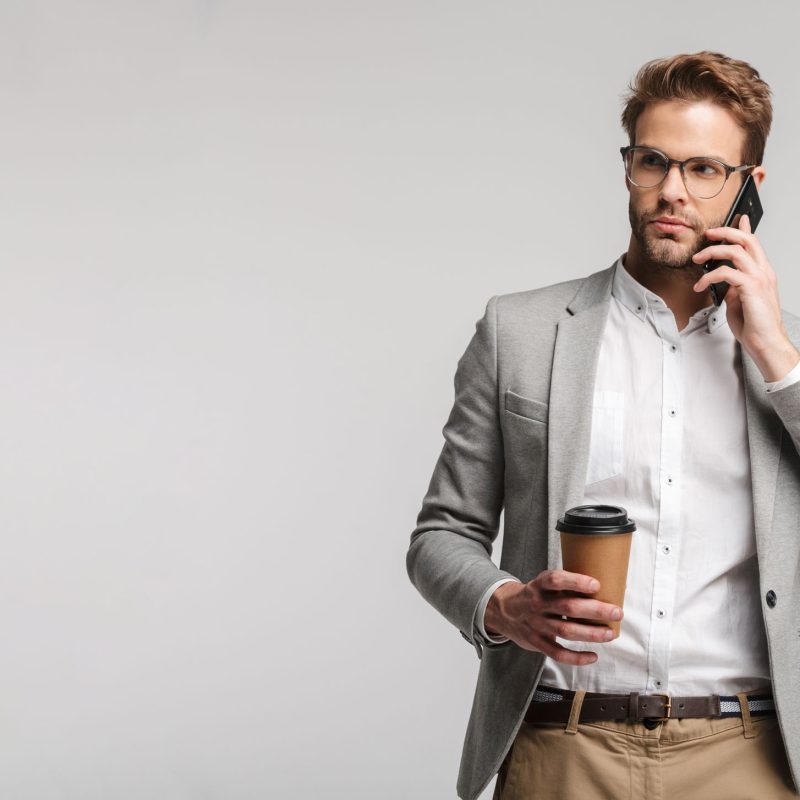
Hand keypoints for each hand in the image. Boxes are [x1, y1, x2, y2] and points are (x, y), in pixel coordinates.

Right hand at [484, 570, 622, 665]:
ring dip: (591, 633)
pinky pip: (557, 653)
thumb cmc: (534, 595)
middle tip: (617, 611)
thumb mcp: (542, 584)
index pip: (555, 580)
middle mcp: (537, 604)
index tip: (596, 584)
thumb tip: (604, 587)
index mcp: (538, 585)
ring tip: (610, 634)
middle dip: (595, 610)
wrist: (502, 611)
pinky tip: (593, 656)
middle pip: (567, 607)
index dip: (575, 582)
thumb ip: (564, 586)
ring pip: (566, 630)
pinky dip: (576, 657)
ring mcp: (536, 624)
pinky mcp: (536, 642)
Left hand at [691, 215, 799, 380]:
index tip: (737, 219)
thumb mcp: (739, 302)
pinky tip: (700, 286)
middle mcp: (763, 272)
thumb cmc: (754, 325)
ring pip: (735, 251)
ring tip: (697, 260)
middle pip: (747, 240)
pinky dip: (708, 277)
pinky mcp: (751, 288)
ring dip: (712, 252)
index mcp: (762, 273)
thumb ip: (733, 288)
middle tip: (708, 234)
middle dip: (725, 232)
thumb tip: (723, 282)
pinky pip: (726, 272)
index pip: (754, 244)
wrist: (765, 342)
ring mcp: (759, 278)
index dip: (744, 229)